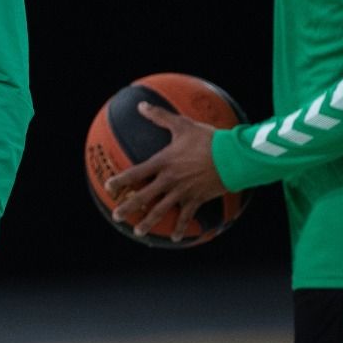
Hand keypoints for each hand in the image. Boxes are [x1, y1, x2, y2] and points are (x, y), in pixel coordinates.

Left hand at [104, 101, 225, 242]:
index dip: (121, 180)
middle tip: (117, 216)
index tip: (109, 187)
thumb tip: (141, 105)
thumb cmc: (208, 139)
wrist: (233, 157)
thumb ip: (160, 116)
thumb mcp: (182, 125)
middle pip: (144, 197)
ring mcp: (183, 192)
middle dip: (129, 207)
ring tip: (138, 232)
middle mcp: (169, 180)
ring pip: (162, 210)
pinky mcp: (197, 199)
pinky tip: (174, 238)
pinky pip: (186, 216)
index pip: (136, 173)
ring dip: (149, 222)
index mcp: (163, 163)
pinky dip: (180, 228)